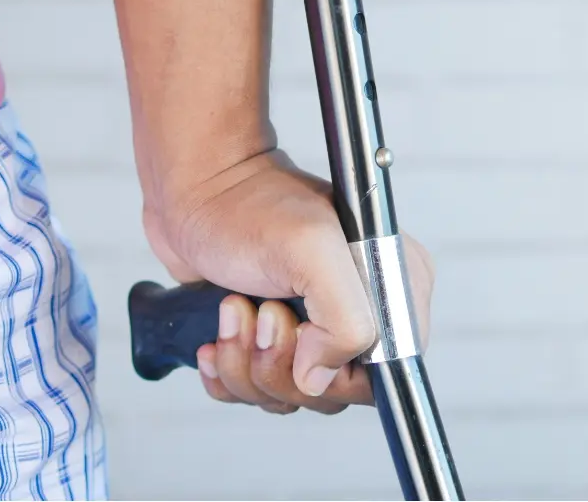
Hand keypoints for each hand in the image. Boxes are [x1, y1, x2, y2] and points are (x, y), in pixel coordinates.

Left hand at [143, 148, 433, 412]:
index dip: (334, 370)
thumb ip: (343, 319)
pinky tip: (219, 332)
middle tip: (262, 311)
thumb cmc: (250, 206)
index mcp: (391, 288)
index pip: (384, 373)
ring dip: (246, 363)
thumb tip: (320, 379)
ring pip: (290, 395)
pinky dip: (227, 373)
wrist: (196, 192)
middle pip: (332, 392)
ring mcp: (316, 328)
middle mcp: (362, 312)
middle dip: (279, 364)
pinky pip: (256, 392)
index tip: (296, 328)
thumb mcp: (309, 248)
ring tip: (235, 308)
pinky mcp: (274, 340)